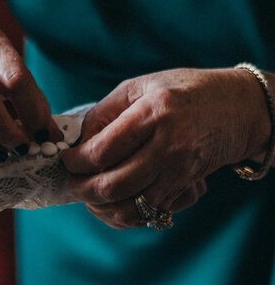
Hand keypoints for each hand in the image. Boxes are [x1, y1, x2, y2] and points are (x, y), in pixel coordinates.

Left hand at [61, 67, 270, 228]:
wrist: (234, 106)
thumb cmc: (182, 90)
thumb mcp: (141, 86)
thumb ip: (106, 111)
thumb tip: (78, 139)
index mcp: (154, 111)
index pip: (103, 150)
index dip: (76, 161)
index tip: (65, 158)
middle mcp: (169, 144)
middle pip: (113, 185)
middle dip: (83, 189)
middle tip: (73, 181)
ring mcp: (181, 169)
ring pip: (131, 208)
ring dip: (102, 207)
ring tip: (89, 194)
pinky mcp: (188, 185)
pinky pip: (151, 213)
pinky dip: (127, 214)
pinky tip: (115, 201)